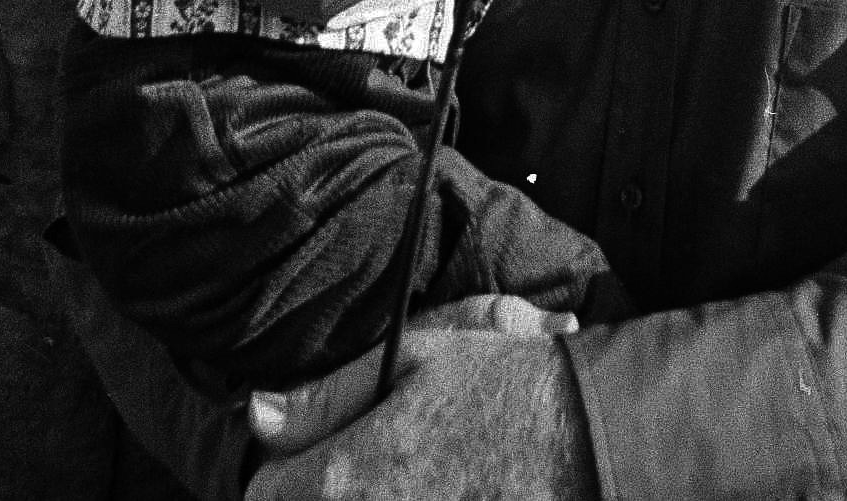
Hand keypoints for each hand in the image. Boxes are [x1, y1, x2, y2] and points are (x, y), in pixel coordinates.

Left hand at [247, 303, 595, 500]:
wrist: (591, 434)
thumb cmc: (502, 385)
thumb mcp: (414, 359)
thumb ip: (327, 396)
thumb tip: (255, 414)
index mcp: (347, 478)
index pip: (265, 495)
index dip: (282, 468)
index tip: (309, 450)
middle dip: (320, 489)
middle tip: (362, 460)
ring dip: (361, 497)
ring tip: (402, 472)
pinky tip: (438, 485)